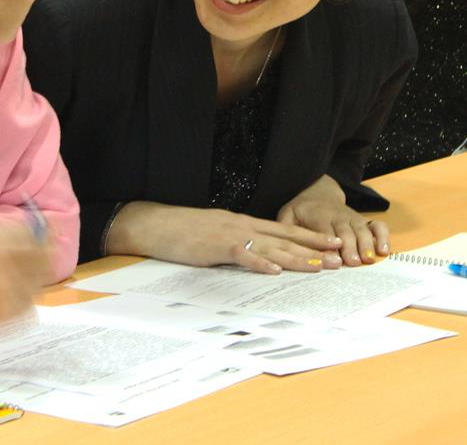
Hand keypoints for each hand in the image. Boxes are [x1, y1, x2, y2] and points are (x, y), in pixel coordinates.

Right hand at [0, 222, 53, 324]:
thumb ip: (15, 231)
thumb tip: (48, 226)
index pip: (38, 242)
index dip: (50, 238)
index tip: (54, 236)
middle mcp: (0, 271)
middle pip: (43, 266)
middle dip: (45, 260)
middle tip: (37, 260)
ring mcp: (0, 299)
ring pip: (37, 290)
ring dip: (32, 283)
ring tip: (14, 279)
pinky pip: (26, 311)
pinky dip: (22, 303)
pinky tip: (7, 296)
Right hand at [107, 202, 342, 274]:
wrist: (154, 224)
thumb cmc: (181, 231)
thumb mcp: (213, 234)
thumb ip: (234, 242)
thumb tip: (252, 254)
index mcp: (240, 223)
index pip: (282, 231)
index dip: (308, 237)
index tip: (331, 243)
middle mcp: (240, 226)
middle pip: (284, 238)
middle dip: (313, 248)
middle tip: (339, 257)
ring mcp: (228, 235)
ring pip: (270, 248)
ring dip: (296, 258)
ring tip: (320, 266)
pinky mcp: (214, 246)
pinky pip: (241, 255)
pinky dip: (259, 263)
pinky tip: (275, 271)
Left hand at [277, 175, 389, 265]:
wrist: (318, 192)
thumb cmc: (301, 210)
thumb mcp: (288, 215)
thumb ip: (286, 229)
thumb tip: (282, 246)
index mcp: (317, 216)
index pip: (323, 230)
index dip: (328, 244)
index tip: (333, 259)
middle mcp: (337, 216)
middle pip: (345, 231)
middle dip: (350, 247)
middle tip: (353, 262)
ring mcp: (352, 218)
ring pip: (362, 230)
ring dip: (367, 244)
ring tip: (369, 259)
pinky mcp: (364, 221)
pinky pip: (377, 225)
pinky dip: (383, 236)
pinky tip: (385, 250)